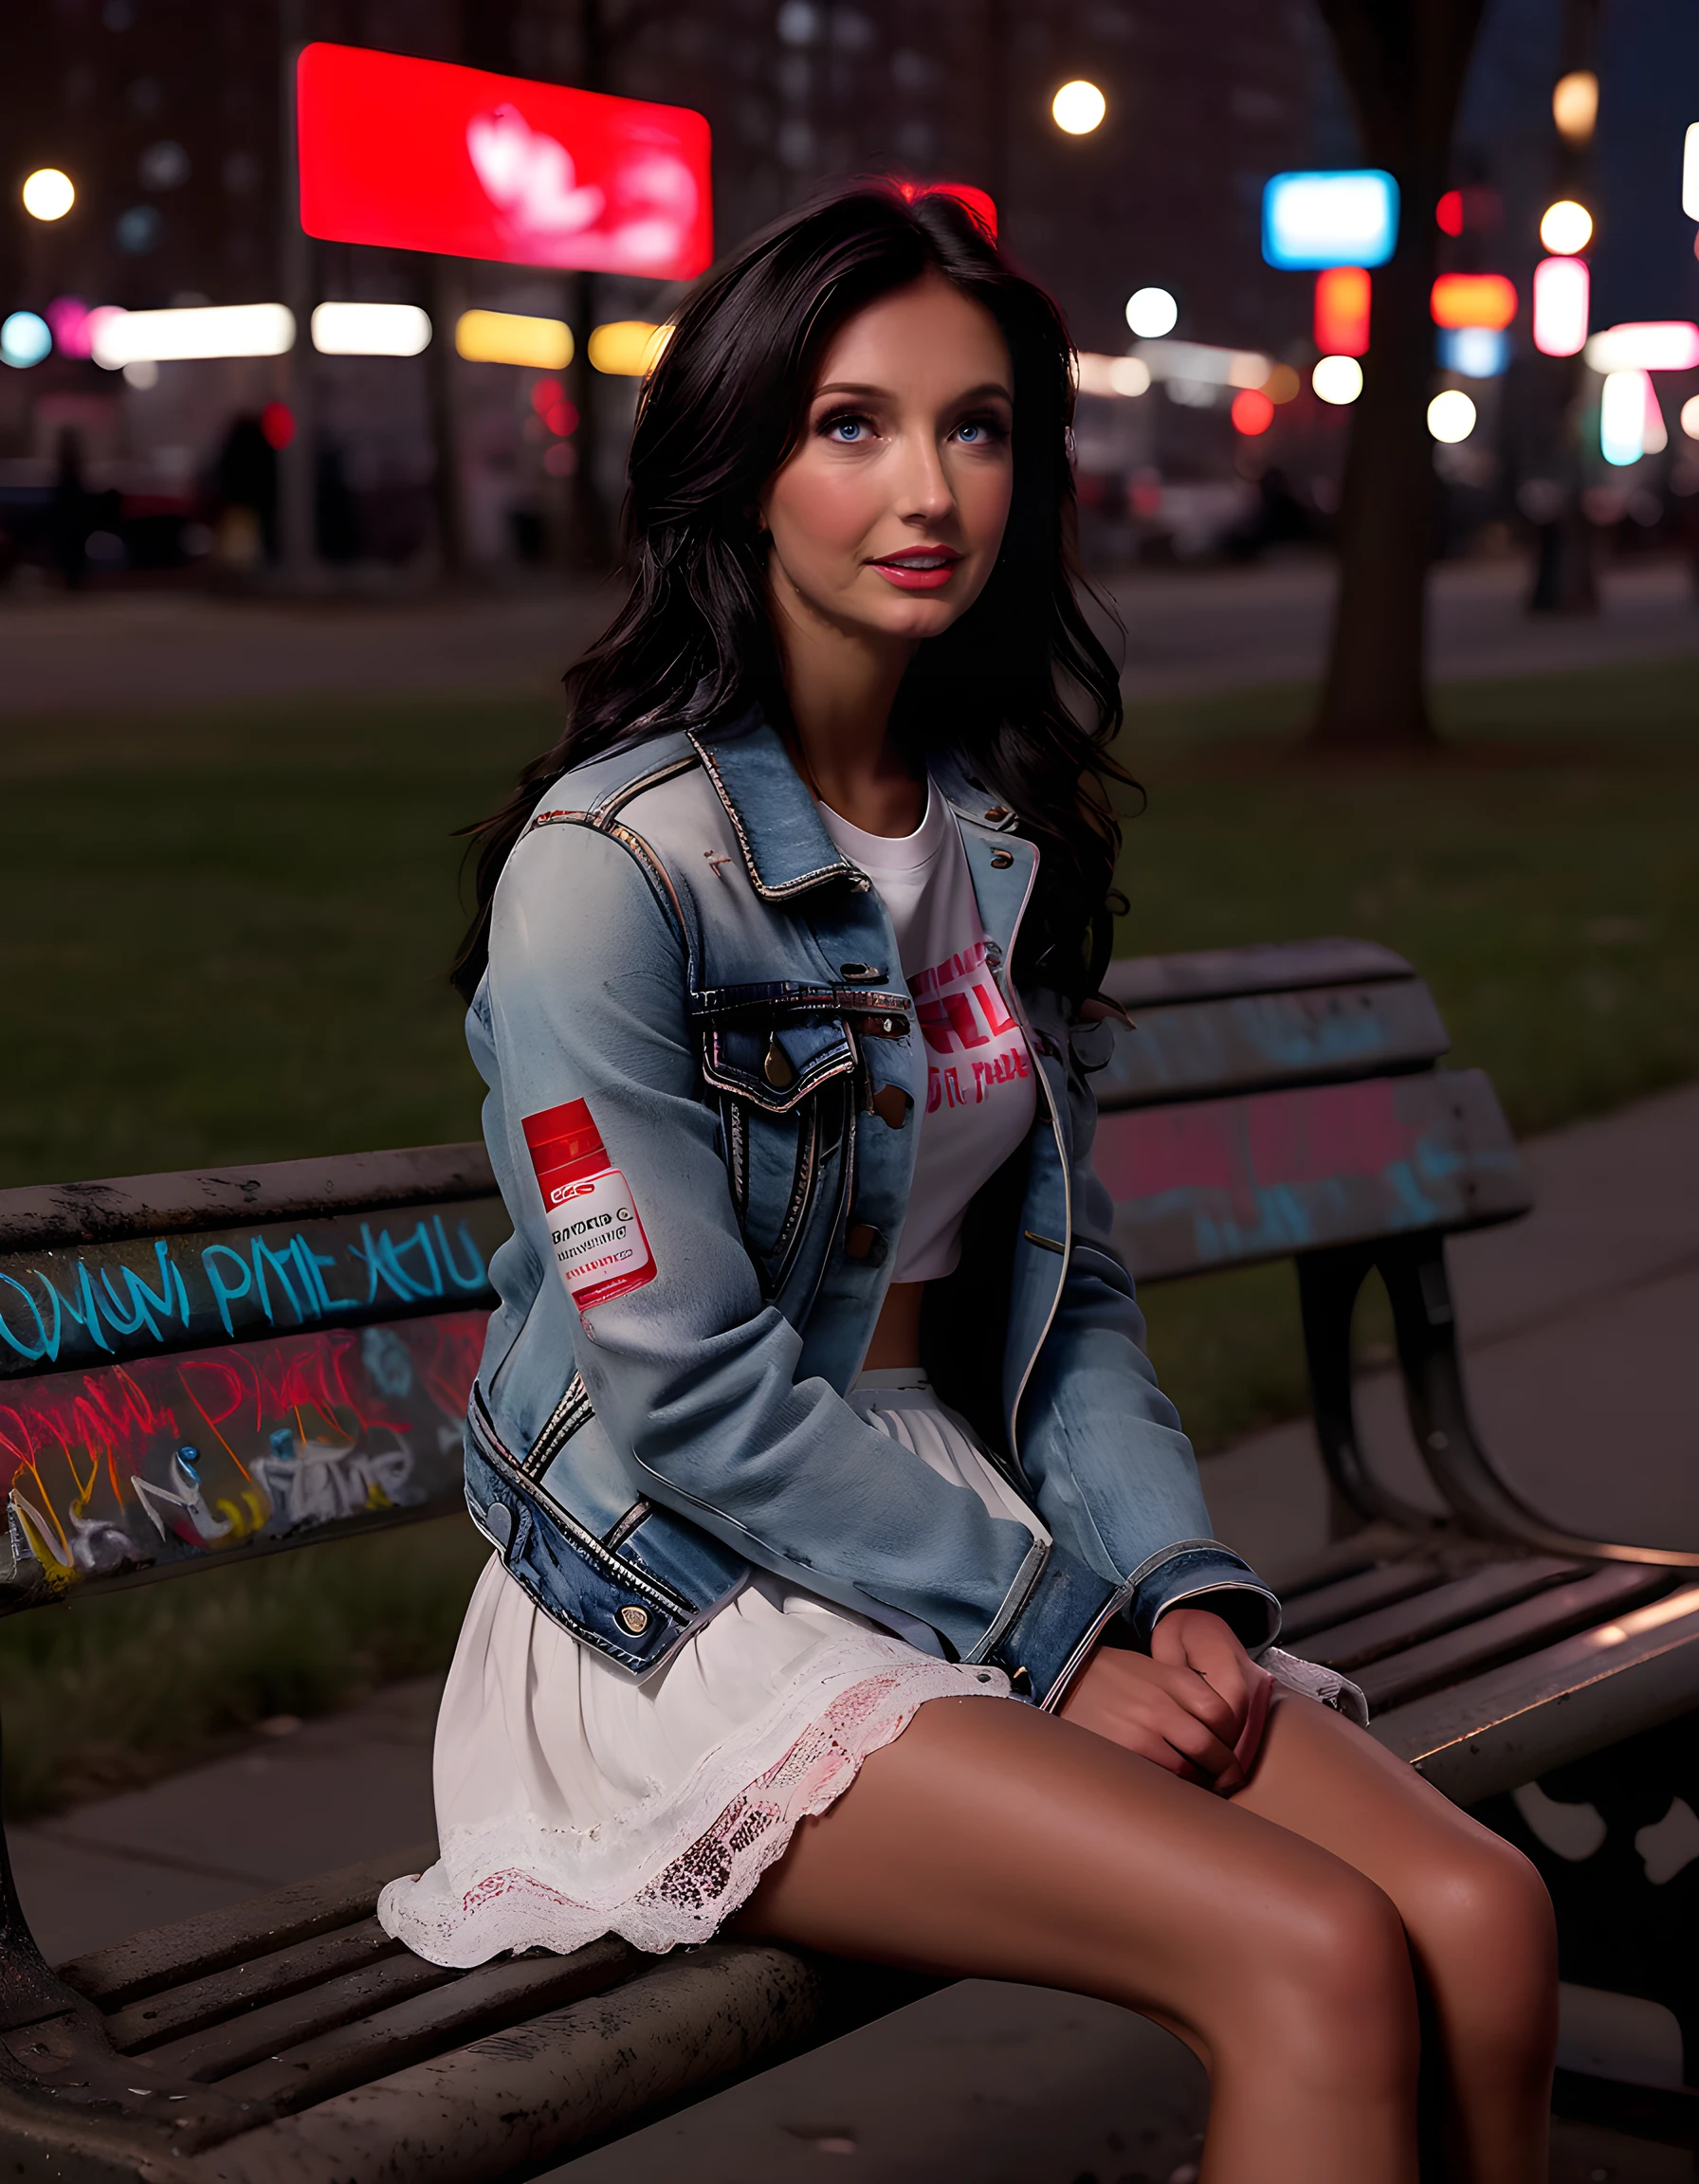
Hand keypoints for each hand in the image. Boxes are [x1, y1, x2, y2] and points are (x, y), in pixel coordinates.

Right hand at [1058, 1609, 1271, 1793]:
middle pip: (1210, 1748)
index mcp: (1172, 1678)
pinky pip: (1159, 1779)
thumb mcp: (1150, 1667)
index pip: (1222, 1714)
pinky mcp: (1121, 1752)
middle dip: (1222, 1771)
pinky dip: (1170, 1788)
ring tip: (1197, 1789)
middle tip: (1224, 1782)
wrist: (1059, 1676)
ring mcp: (1140, 1730)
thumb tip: (1222, 1725)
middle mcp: (1159, 1704)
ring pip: (1187, 1769)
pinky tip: (1170, 1790)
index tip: (1229, 1752)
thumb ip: (1184, 1688)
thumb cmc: (1109, 1675)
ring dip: (1198, 1784)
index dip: (1231, 1739)